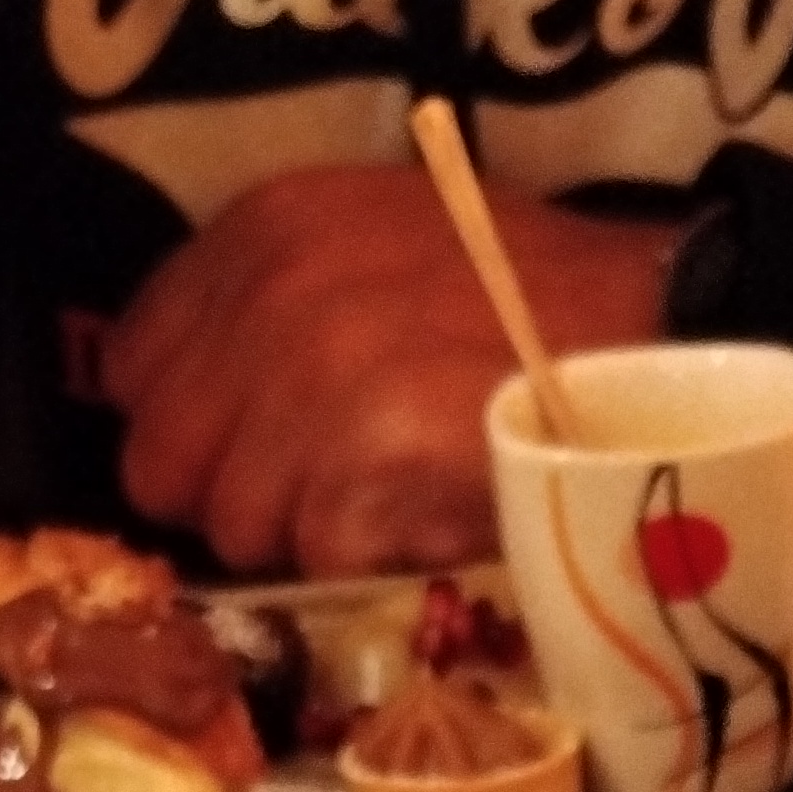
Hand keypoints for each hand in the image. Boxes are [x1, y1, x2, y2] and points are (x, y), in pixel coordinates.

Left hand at [97, 166, 682, 579]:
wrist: (659, 334)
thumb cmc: (528, 297)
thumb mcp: (382, 241)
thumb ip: (279, 299)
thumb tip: (202, 410)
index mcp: (263, 229)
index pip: (134, 365)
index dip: (189, 422)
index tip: (248, 445)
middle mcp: (268, 299)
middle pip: (162, 463)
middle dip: (230, 495)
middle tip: (319, 496)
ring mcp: (309, 388)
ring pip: (234, 528)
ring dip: (304, 538)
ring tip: (393, 500)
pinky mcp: (357, 473)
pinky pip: (313, 562)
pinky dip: (369, 561)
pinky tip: (429, 519)